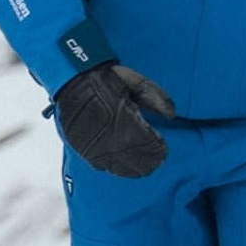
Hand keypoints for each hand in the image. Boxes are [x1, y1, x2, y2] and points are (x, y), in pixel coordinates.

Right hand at [53, 63, 176, 177]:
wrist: (74, 78)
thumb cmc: (107, 79)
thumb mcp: (137, 82)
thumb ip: (157, 97)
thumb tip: (172, 115)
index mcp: (128, 124)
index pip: (150, 146)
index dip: (159, 150)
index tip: (163, 148)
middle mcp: (112, 140)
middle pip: (137, 161)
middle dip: (149, 161)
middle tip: (156, 161)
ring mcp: (96, 147)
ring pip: (120, 167)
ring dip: (132, 168)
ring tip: (142, 167)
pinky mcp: (83, 148)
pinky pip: (101, 165)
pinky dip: (113, 167)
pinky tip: (120, 166)